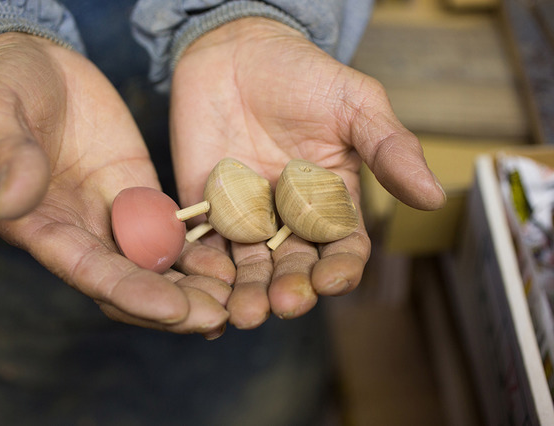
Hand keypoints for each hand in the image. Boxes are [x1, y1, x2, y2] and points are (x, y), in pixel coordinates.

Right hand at [0, 32, 234, 337]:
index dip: (132, 293)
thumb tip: (15, 202)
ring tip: (238, 298)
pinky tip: (235, 265)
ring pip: (158, 266)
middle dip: (174, 305)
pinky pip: (174, 233)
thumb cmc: (2, 86)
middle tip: (220, 316)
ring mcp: (114, 216)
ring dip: (195, 288)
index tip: (175, 310)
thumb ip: (6, 155)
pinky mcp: (140, 195)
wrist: (34, 65)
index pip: (90, 273)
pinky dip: (202, 253)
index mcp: (40, 227)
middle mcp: (80, 233)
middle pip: (131, 284)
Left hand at [170, 18, 444, 327]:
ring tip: (245, 312)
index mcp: (331, 201)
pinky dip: (203, 270)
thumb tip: (432, 196)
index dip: (340, 267)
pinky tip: (201, 291)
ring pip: (249, 266)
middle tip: (284, 303)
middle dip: (291, 288)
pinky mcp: (204, 207)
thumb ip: (389, 148)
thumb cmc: (303, 73)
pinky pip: (204, 245)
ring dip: (248, 292)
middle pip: (294, 266)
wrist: (235, 48)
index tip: (332, 278)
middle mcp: (289, 217)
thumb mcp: (356, 104)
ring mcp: (245, 215)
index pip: (342, 246)